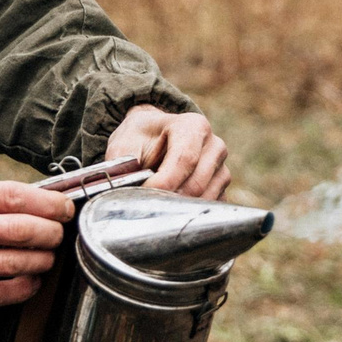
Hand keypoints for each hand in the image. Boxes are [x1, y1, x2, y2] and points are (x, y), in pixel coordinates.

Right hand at [0, 178, 75, 319]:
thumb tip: (30, 201)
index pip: (13, 195)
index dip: (50, 204)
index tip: (65, 209)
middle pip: (21, 229)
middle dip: (51, 233)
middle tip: (59, 235)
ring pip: (13, 263)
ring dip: (41, 261)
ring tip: (46, 259)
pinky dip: (21, 288)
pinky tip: (29, 283)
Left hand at [108, 104, 228, 198]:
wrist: (152, 138)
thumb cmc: (139, 141)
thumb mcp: (124, 147)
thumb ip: (124, 168)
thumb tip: (119, 192)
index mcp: (192, 126)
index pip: (185, 159)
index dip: (163, 182)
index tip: (141, 196)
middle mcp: (214, 145)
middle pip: (196, 184)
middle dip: (168, 199)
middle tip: (144, 206)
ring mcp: (222, 168)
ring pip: (204, 200)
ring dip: (178, 209)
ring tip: (154, 205)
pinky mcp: (222, 189)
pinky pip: (209, 209)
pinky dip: (188, 215)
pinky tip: (170, 208)